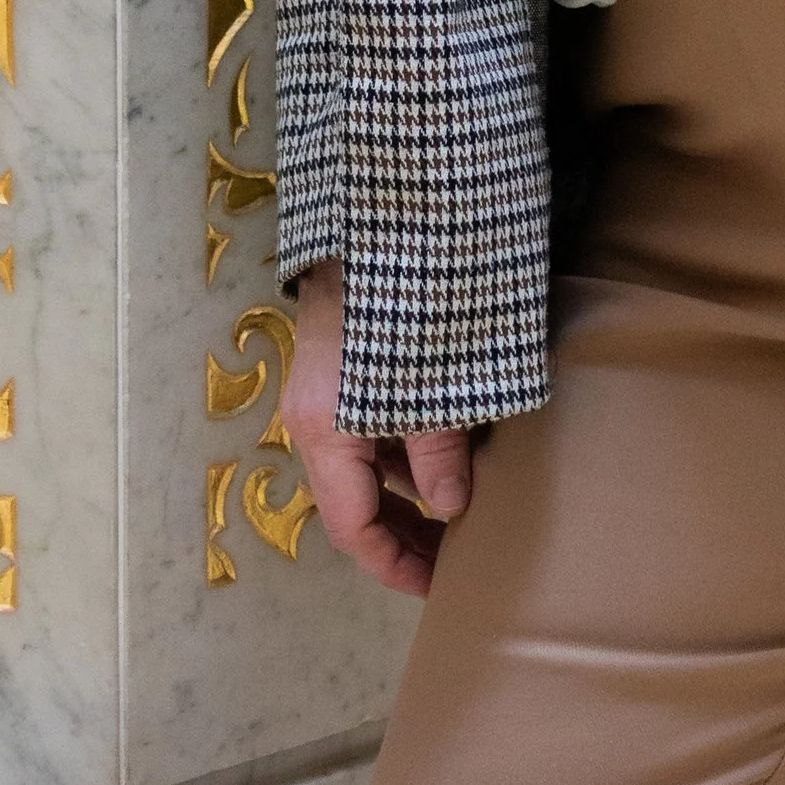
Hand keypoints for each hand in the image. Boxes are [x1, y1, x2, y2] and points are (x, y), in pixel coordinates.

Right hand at [280, 261, 472, 595]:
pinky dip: (411, 441)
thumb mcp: (438, 382)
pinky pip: (378, 416)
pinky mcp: (354, 346)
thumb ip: (441, 450)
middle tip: (459, 554)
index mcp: (325, 432)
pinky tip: (456, 440)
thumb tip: (450, 505)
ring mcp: (332, 377)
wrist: (391, 198)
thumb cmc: (412, 296)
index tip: (442, 586)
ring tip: (468, 501)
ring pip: (370, 454)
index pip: (353, 528)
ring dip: (412, 484)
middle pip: (356, 496)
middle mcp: (317, 412)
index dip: (397, 564)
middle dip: (404, 532)